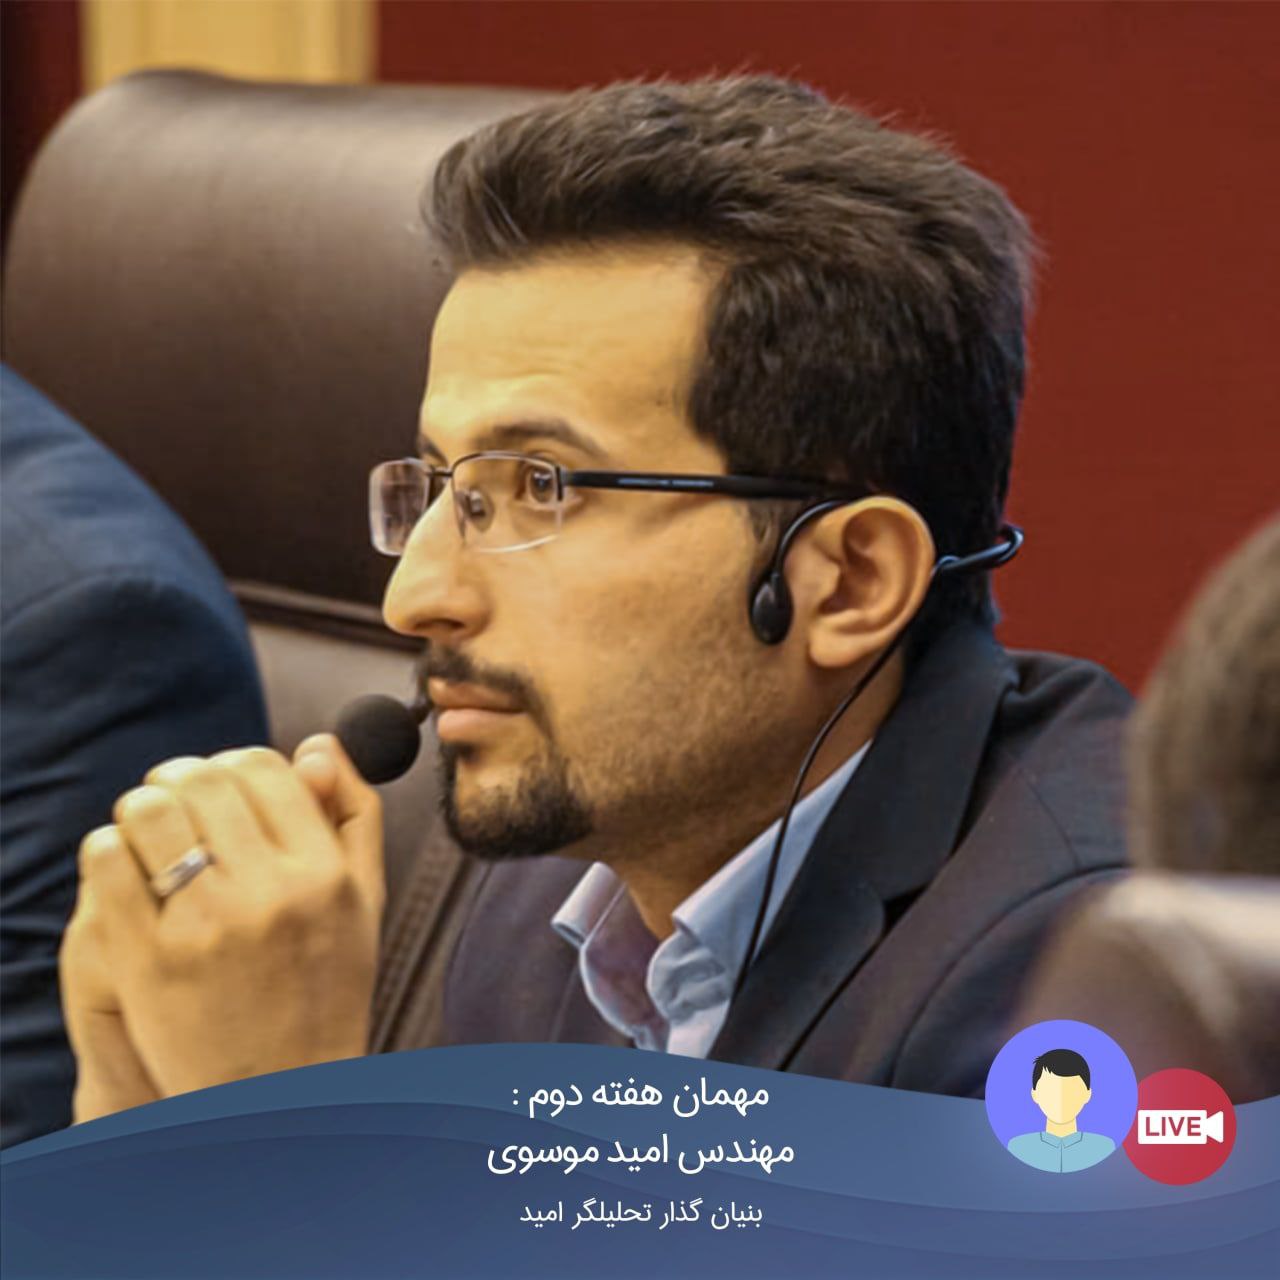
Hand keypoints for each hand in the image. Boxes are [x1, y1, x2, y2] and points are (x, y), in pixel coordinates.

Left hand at [61, 736, 383, 1106]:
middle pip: (202, 778)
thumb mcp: (364, 900)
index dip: (236, 764)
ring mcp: (205, 927)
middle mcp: (270, 894)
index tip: (224, 790)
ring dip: (143, 811)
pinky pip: (107, 860)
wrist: (279, 1096)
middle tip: (178, 806)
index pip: (264, 766)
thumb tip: (315, 746)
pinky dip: (110, 851)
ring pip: (147, 809)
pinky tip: (128, 872)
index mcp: (324, 874)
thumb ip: (353, 813)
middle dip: (181, 781)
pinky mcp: (146, 960)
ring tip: (151, 836)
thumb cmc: (323, 990)